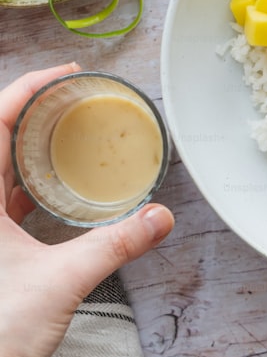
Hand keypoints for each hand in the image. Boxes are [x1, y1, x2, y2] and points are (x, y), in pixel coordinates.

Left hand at [0, 64, 174, 356]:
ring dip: (29, 147)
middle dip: (32, 112)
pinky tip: (56, 190)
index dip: (26, 90)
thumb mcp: (64, 281)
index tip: (65, 75)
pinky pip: (4, 200)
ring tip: (70, 134)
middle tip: (73, 98)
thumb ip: (116, 243)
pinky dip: (28, 184)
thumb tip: (161, 216)